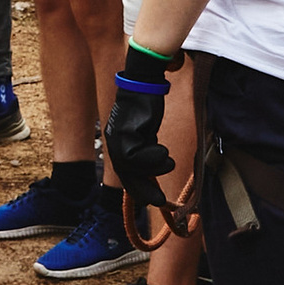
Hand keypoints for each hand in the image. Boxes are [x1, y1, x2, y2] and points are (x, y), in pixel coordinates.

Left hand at [104, 67, 190, 240]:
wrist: (144, 82)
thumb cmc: (146, 108)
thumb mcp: (145, 134)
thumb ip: (145, 152)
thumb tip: (151, 174)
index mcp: (117, 143)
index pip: (124, 172)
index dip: (136, 189)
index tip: (149, 202)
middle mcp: (114, 141)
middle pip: (125, 173)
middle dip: (142, 190)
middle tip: (159, 201)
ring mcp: (118, 135)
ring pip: (131, 165)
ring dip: (153, 169)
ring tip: (168, 160)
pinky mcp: (126, 129)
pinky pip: (136, 154)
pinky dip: (152, 158)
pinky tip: (163, 150)